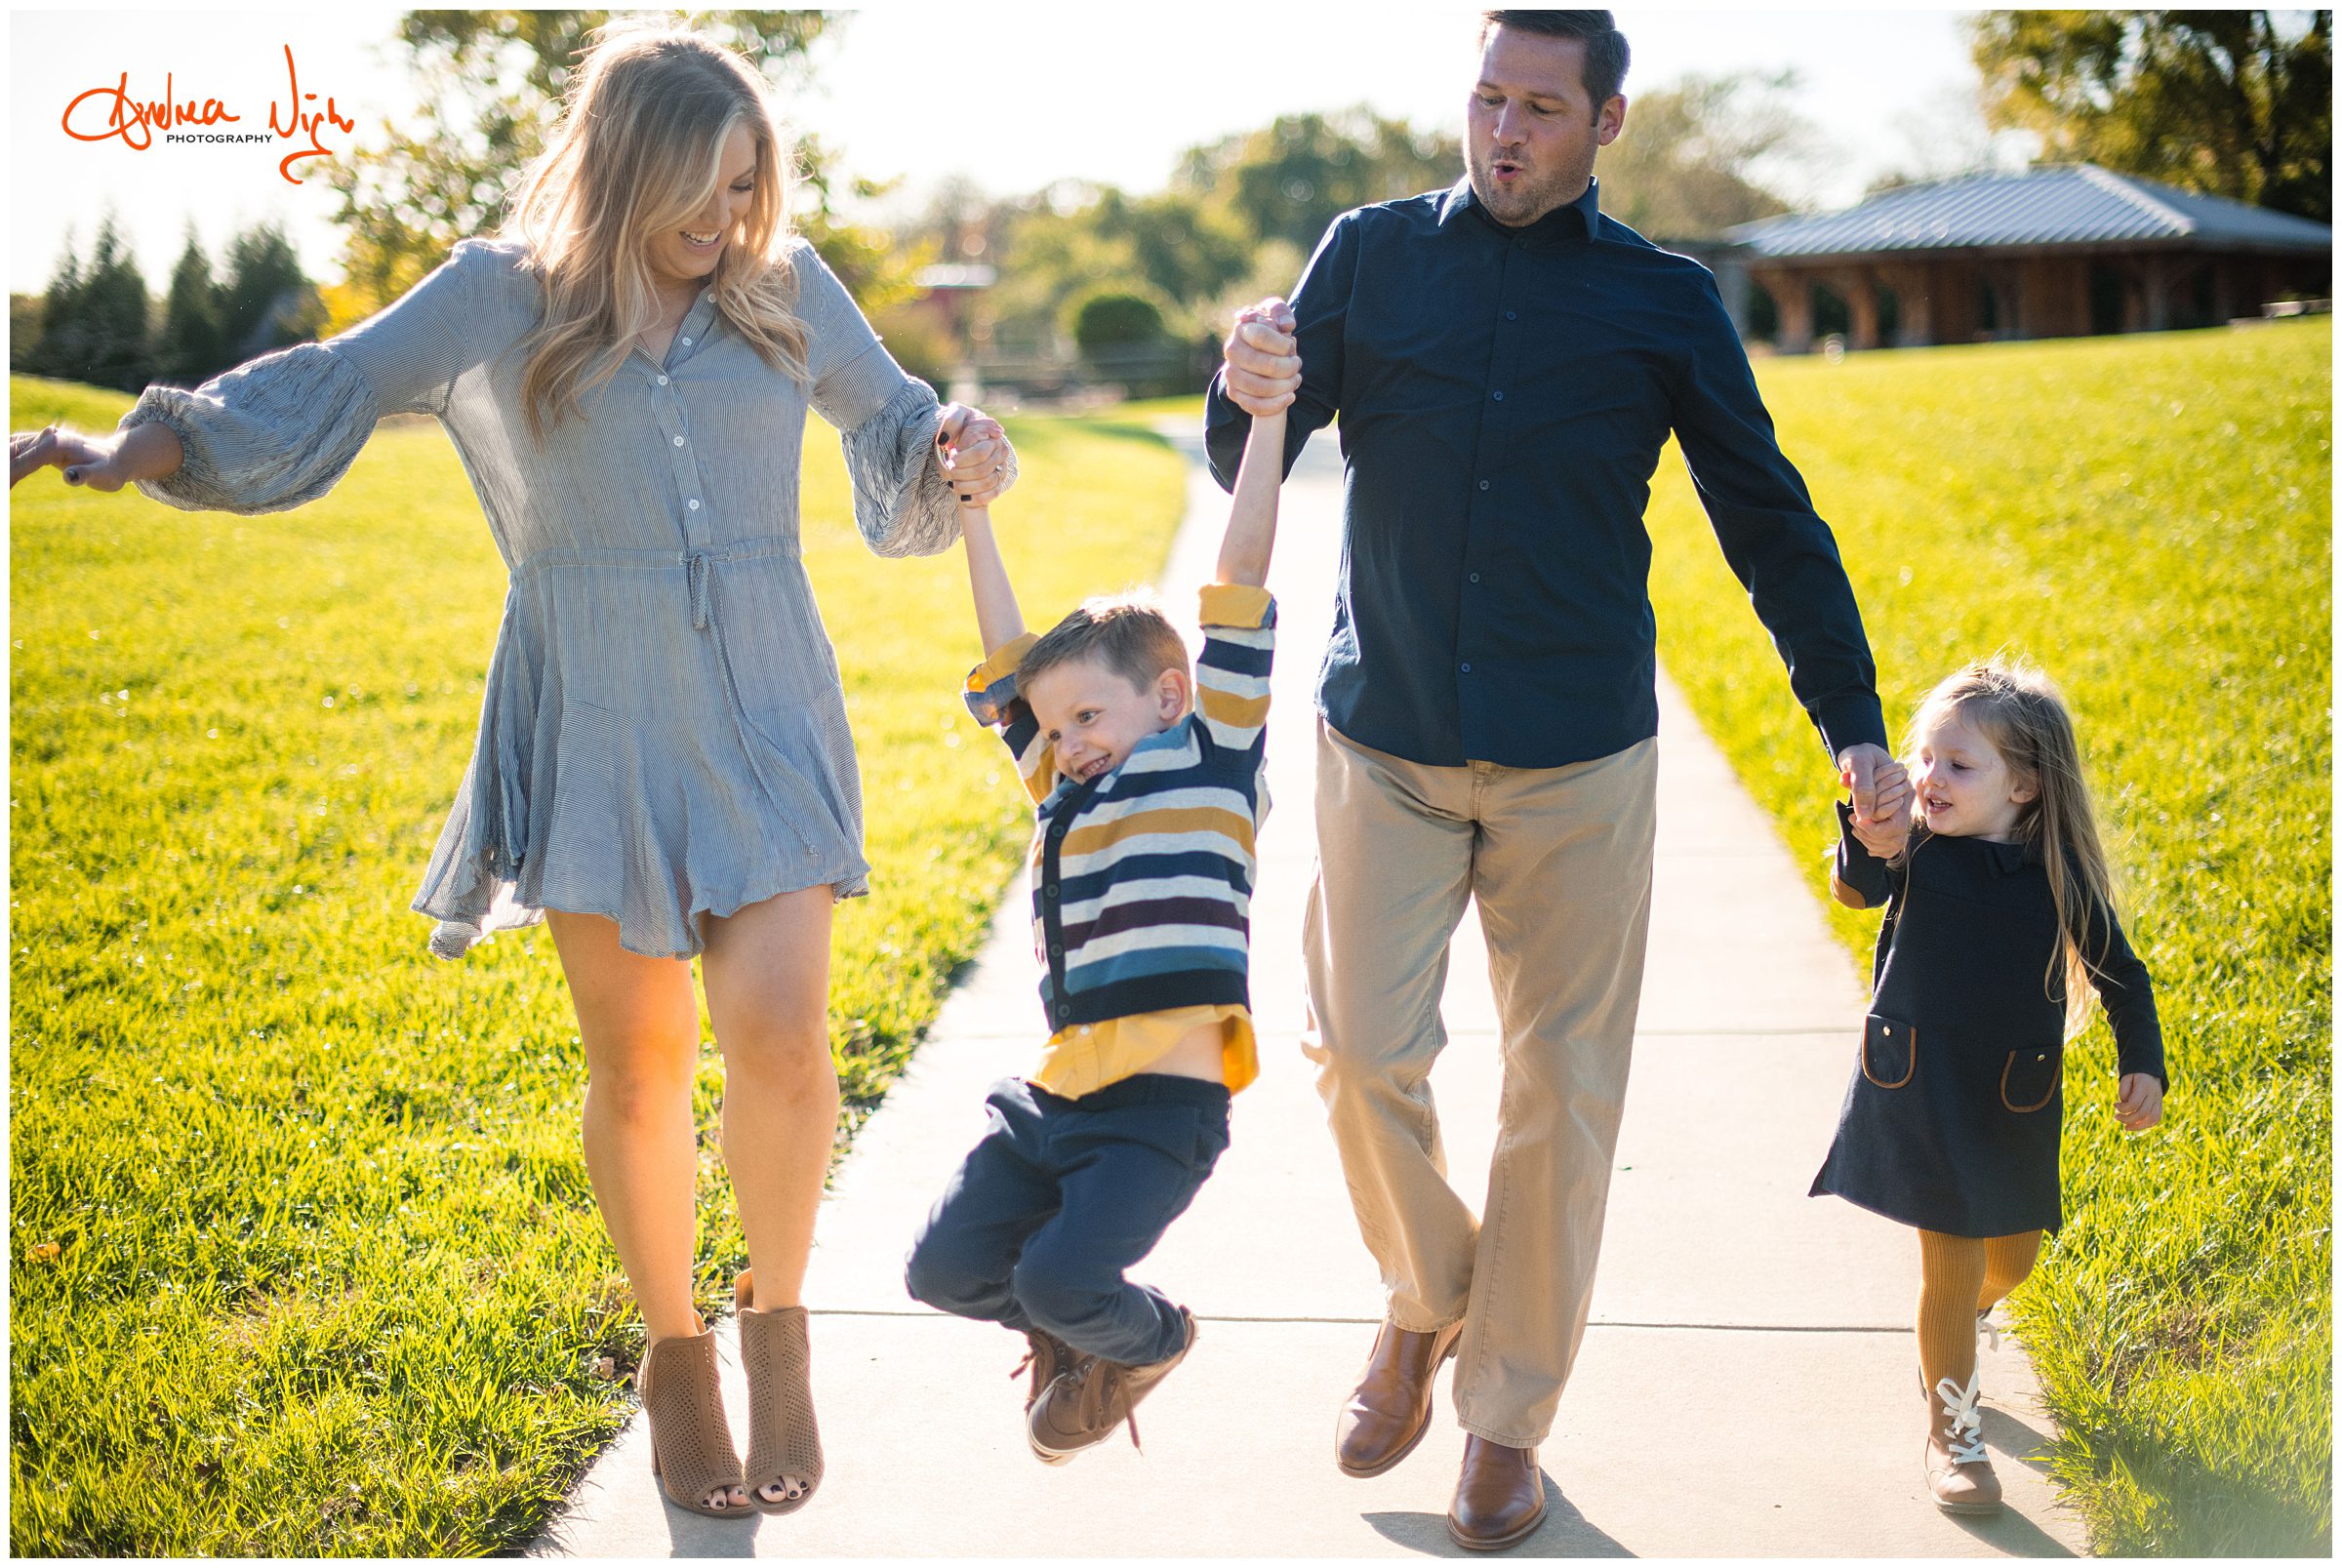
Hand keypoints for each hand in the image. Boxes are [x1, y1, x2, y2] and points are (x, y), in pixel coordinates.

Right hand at [11, 424, 129, 490]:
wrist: (117, 456)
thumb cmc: (111, 470)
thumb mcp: (105, 476)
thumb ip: (87, 476)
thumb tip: (70, 476)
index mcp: (56, 444)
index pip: (24, 461)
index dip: (9, 474)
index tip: (3, 488)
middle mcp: (45, 437)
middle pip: (11, 451)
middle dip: (5, 468)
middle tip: (3, 489)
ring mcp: (40, 438)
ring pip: (9, 446)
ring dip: (4, 460)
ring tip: (4, 484)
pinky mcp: (38, 443)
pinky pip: (13, 447)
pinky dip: (5, 456)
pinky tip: (7, 472)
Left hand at [934, 405, 1012, 508]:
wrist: (961, 439)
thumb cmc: (959, 425)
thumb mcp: (955, 415)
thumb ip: (951, 422)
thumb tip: (945, 440)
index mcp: (993, 434)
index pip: (980, 453)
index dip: (962, 458)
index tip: (951, 454)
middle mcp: (1001, 451)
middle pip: (982, 471)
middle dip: (961, 473)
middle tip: (950, 468)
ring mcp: (1001, 467)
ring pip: (987, 484)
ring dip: (966, 486)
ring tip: (952, 482)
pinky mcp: (999, 482)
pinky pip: (992, 494)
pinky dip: (975, 498)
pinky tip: (963, 497)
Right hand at [1221, 297, 1298, 416]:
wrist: (1255, 348)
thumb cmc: (1269, 328)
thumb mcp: (1275, 312)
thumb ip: (1281, 312)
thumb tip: (1286, 326)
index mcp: (1242, 329)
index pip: (1262, 336)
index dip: (1284, 344)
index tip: (1291, 346)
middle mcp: (1232, 352)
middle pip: (1267, 365)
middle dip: (1290, 367)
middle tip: (1297, 364)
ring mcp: (1231, 374)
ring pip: (1262, 388)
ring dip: (1286, 386)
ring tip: (1295, 380)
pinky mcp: (1234, 393)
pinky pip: (1255, 406)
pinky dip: (1276, 405)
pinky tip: (1290, 397)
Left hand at [1839, 744, 1909, 853]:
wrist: (1860, 756)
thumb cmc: (1858, 756)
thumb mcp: (1857, 763)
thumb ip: (1861, 786)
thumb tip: (1863, 816)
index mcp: (1904, 792)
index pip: (1895, 826)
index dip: (1873, 829)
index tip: (1855, 819)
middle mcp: (1906, 805)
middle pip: (1894, 839)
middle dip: (1869, 836)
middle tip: (1852, 820)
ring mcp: (1900, 814)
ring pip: (1892, 845)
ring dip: (1869, 841)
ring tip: (1854, 826)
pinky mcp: (1892, 820)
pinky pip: (1889, 846)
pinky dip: (1873, 846)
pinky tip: (1860, 833)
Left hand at [2115, 1073, 2162, 1131]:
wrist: (2150, 1071)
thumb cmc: (2135, 1074)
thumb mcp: (2126, 1077)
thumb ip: (2124, 1090)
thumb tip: (2124, 1104)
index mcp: (2145, 1086)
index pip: (2134, 1103)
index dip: (2123, 1108)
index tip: (2115, 1105)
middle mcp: (2154, 1095)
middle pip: (2142, 1113)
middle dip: (2128, 1119)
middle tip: (2116, 1118)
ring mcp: (2158, 1101)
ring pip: (2152, 1118)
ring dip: (2138, 1126)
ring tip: (2126, 1127)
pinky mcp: (2160, 1105)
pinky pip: (2156, 1118)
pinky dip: (2146, 1124)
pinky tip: (2136, 1125)